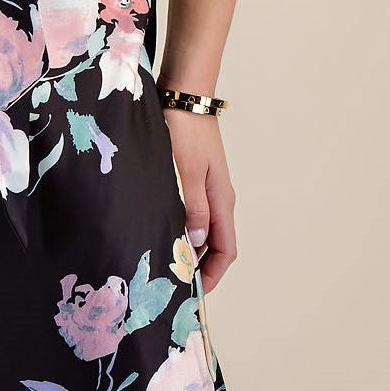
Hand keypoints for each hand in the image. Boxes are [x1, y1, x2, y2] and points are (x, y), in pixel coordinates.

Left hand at [164, 107, 237, 293]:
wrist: (185, 96)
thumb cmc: (184, 131)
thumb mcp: (185, 172)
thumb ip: (192, 208)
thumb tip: (197, 243)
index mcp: (221, 200)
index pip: (227, 250)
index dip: (214, 275)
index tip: (195, 294)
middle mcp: (219, 198)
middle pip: (217, 244)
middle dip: (201, 267)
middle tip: (176, 285)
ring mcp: (209, 188)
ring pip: (205, 229)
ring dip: (191, 249)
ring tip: (167, 263)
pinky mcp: (196, 178)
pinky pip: (195, 213)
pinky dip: (183, 229)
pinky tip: (162, 230)